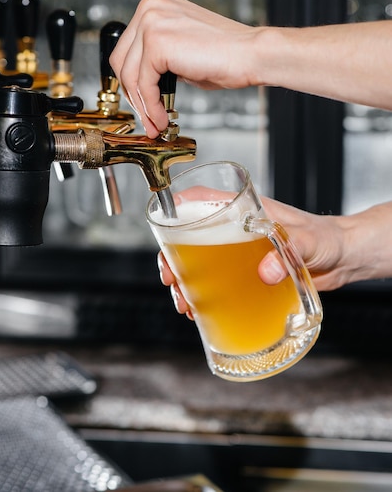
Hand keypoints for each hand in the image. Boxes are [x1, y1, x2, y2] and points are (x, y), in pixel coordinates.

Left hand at [109, 0, 259, 137]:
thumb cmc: (226, 55)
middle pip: (121, 60)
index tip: (142, 103)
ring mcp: (151, 22)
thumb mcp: (181, 52)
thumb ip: (158, 60)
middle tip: (145, 117)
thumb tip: (140, 85)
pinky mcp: (156, 42)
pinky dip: (151, 106)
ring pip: (129, 75)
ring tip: (155, 123)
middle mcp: (149, 8)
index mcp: (155, 6)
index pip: (127, 48)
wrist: (251, 54)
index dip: (131, 81)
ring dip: (142, 105)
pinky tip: (162, 117)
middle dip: (132, 94)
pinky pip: (144, 84)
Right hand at [157, 196, 364, 316]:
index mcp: (248, 210)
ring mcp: (240, 255)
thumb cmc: (328, 238)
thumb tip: (266, 271)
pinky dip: (204, 297)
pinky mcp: (247, 276)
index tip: (163, 217)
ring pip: (200, 264)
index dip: (179, 205)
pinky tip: (199, 311)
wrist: (344, 260)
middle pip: (193, 237)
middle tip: (169, 275)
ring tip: (183, 300)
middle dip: (173, 255)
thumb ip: (289, 251)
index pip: (206, 198)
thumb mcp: (309, 240)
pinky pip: (218, 284)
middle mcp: (238, 230)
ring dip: (185, 281)